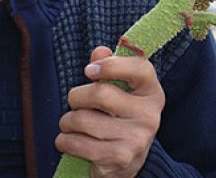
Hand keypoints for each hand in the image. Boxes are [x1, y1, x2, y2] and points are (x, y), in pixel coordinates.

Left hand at [55, 46, 164, 177]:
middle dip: (76, 97)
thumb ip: (108, 68)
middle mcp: (149, 116)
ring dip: (67, 122)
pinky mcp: (119, 158)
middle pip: (99, 93)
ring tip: (74, 126)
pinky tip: (72, 142)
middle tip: (76, 104)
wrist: (124, 164)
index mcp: (152, 93)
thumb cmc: (116, 119)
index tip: (88, 71)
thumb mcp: (117, 92)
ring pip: (81, 119)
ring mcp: (136, 139)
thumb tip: (100, 51)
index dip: (111, 65)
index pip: (140, 68)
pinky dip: (64, 141)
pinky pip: (75, 142)